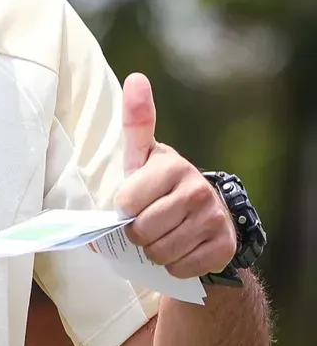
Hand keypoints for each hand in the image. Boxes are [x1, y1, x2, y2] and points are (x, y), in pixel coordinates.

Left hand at [117, 73, 235, 277]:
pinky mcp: (223, 246)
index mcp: (172, 165)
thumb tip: (137, 77)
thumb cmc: (160, 185)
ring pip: (160, 252)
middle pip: (141, 231)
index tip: (130, 204)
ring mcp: (212, 218)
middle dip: (137, 234)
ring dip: (154, 252)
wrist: (204, 218)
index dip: (122, 211)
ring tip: (162, 236)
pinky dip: (174, 266)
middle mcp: (197, 188)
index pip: (125, 203)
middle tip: (146, 224)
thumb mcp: (143, 155)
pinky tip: (180, 249)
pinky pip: (180, 268)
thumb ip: (136, 121)